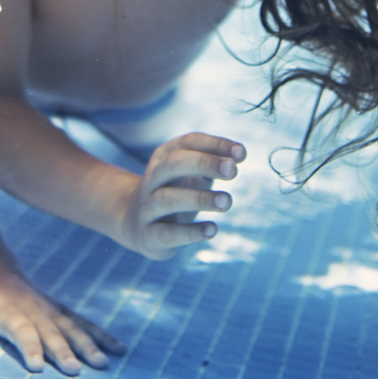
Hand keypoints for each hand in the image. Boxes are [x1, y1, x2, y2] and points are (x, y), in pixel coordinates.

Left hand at [0, 275, 125, 375]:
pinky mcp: (62, 313)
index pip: (21, 330)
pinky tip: (120, 350)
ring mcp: (52, 312)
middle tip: (75, 371)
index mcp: (10, 311)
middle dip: (63, 352)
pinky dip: (102, 336)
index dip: (29, 346)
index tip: (37, 365)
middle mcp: (35, 311)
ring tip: (102, 364)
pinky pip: (85, 324)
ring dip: (88, 346)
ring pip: (73, 329)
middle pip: (51, 333)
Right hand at [118, 133, 241, 259]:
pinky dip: (190, 232)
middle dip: (204, 163)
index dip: (215, 145)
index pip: (189, 142)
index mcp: (164, 157)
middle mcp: (153, 179)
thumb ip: (213, 166)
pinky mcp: (148, 235)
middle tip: (233, 171)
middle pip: (173, 164)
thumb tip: (237, 156)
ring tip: (227, 202)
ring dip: (199, 198)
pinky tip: (212, 230)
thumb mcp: (192, 175)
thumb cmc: (176, 194)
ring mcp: (147, 207)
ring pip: (167, 199)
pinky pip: (167, 233)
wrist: (135, 224)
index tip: (241, 154)